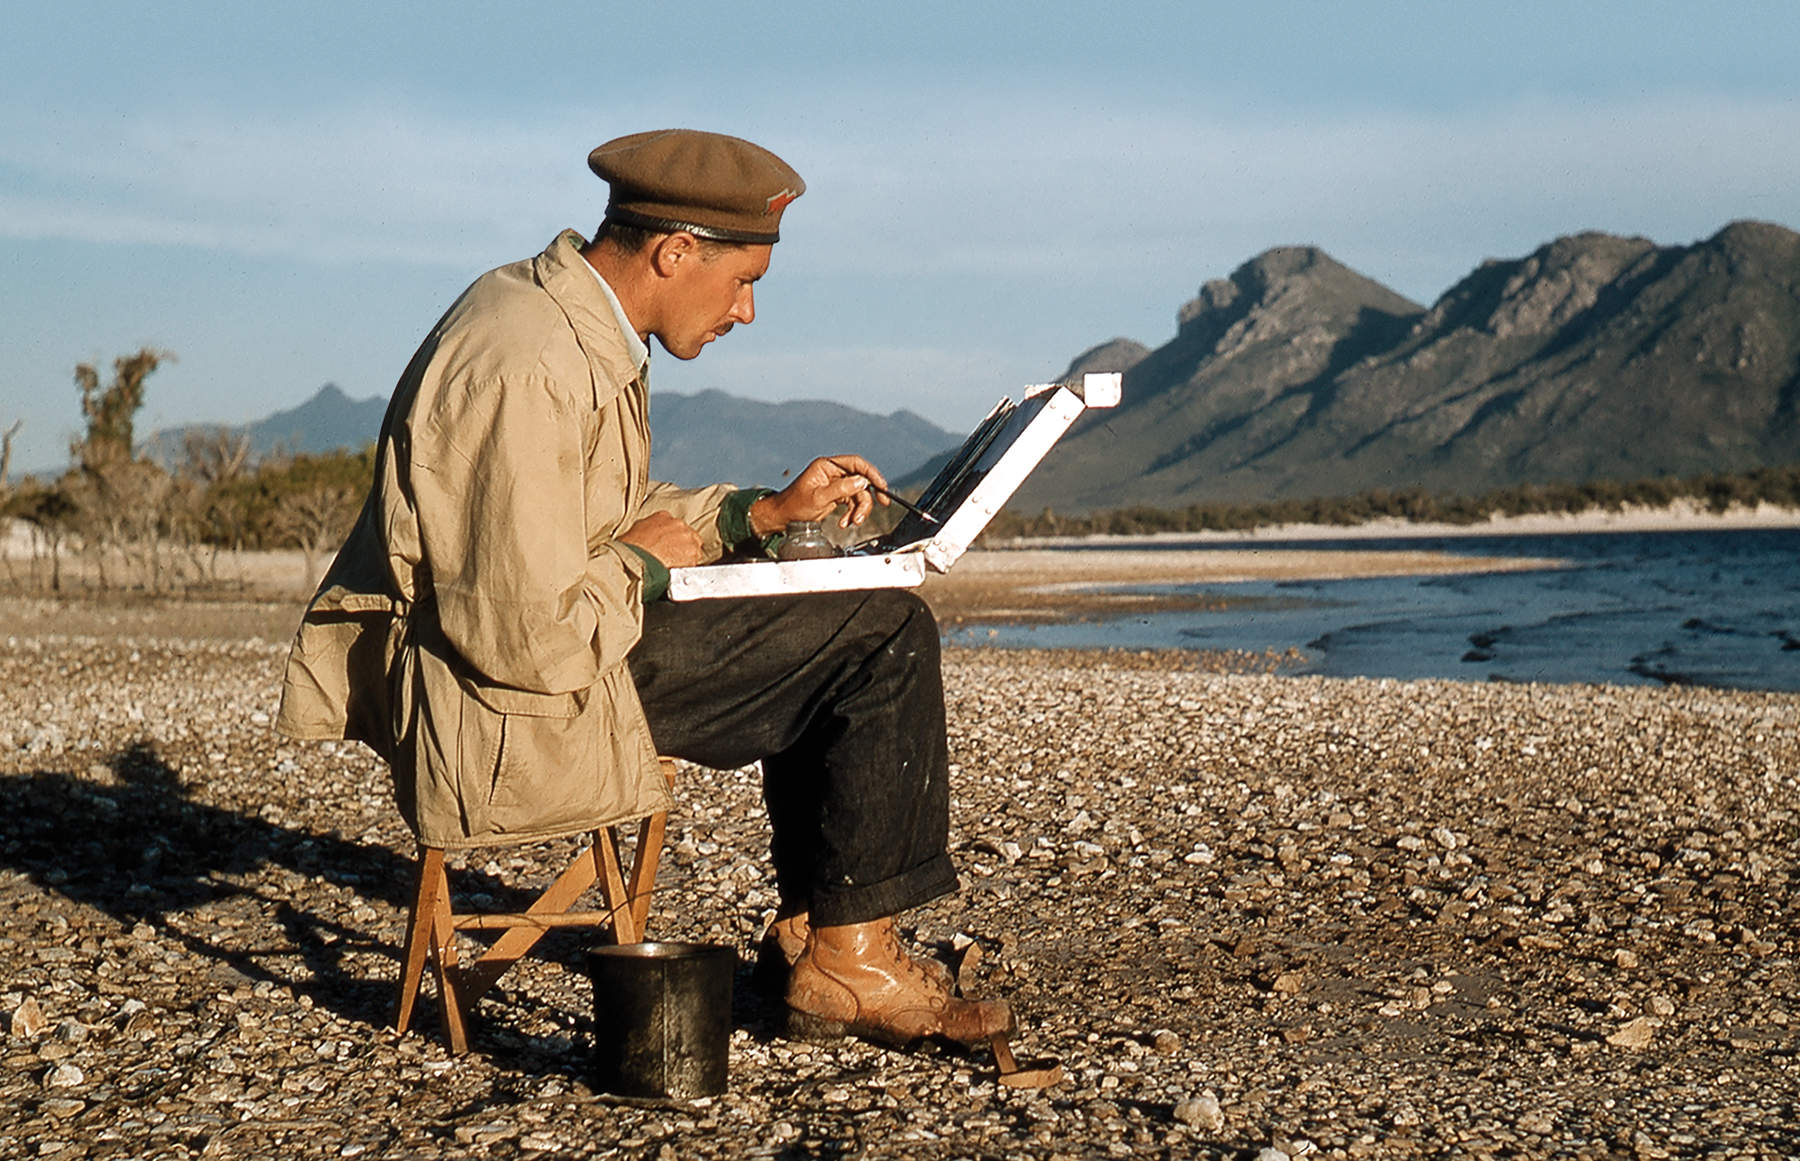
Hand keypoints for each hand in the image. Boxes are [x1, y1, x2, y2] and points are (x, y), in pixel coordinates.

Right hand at [618, 511, 702, 567]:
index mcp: (664, 517)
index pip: (676, 526)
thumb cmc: (631, 548)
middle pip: (689, 537)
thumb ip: (650, 528)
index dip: (674, 538)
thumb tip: (650, 535)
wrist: (634, 561)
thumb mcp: (636, 530)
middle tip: (673, 557)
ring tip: (674, 567)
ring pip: (694, 550)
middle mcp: (679, 525)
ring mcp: (688, 539)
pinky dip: (688, 568)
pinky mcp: (693, 554)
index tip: (670, 545)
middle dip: (683, 547)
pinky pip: (695, 562)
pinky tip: (677, 572)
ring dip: (687, 558)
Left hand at [751, 454, 890, 532]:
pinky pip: (852, 503)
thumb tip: (862, 482)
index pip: (856, 464)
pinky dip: (852, 514)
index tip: (881, 487)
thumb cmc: (794, 505)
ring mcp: (835, 484)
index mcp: (827, 466)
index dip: (871, 474)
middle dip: (867, 498)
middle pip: (860, 481)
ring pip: (858, 494)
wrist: (783, 518)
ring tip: (853, 522)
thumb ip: (841, 489)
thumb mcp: (819, 497)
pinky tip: (846, 523)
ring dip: (859, 509)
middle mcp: (833, 473)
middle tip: (878, 506)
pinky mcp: (836, 496)